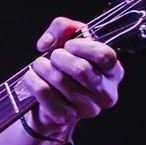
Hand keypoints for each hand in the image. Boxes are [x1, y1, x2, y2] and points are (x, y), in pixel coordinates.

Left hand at [28, 16, 123, 134]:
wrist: (50, 99)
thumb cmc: (65, 65)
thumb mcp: (70, 38)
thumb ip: (63, 27)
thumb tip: (47, 43)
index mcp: (113, 73)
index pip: (105, 56)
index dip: (82, 46)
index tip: (69, 45)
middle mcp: (106, 93)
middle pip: (81, 69)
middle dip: (58, 56)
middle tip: (53, 56)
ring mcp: (88, 108)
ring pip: (59, 79)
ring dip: (42, 66)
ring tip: (41, 66)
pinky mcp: (66, 117)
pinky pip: (43, 91)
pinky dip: (32, 79)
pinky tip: (34, 77)